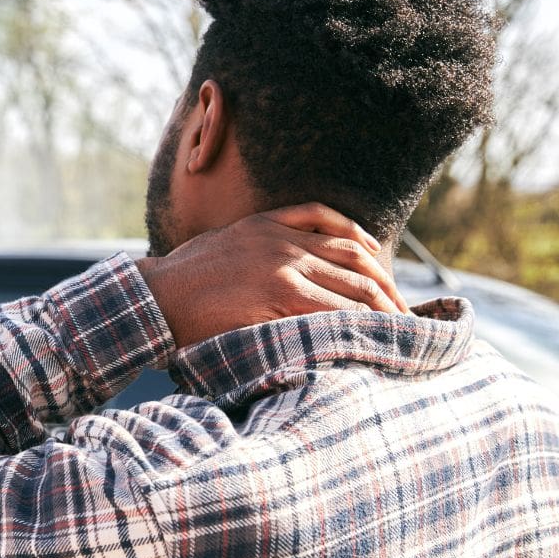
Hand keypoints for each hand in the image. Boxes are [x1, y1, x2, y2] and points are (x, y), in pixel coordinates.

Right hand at [135, 203, 409, 348]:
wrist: (155, 297)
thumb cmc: (180, 280)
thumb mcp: (221, 246)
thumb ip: (256, 246)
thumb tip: (281, 271)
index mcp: (269, 223)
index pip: (339, 229)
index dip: (370, 255)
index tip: (384, 280)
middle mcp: (283, 240)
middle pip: (356, 258)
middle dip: (386, 288)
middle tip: (404, 313)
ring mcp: (282, 266)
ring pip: (351, 285)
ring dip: (381, 310)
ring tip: (398, 331)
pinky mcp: (278, 294)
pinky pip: (331, 308)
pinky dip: (355, 322)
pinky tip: (369, 335)